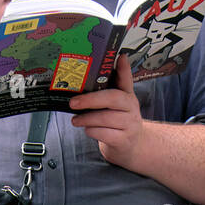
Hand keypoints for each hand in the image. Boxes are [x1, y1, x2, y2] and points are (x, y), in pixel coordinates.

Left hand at [68, 53, 143, 168]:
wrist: (131, 147)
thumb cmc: (118, 123)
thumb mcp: (117, 105)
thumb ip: (110, 89)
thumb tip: (103, 68)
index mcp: (128, 96)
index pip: (127, 80)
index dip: (124, 69)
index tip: (120, 57)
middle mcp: (131, 108)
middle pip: (112, 98)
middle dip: (90, 100)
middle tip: (73, 103)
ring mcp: (130, 125)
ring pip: (106, 118)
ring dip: (87, 119)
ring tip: (75, 120)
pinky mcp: (123, 140)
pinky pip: (105, 134)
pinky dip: (92, 131)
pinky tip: (87, 130)